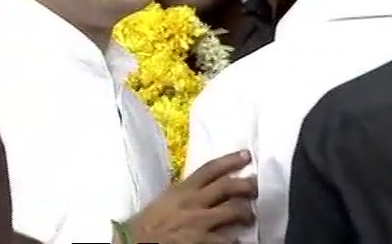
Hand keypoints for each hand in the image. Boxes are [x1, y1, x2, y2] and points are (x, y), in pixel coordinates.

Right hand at [126, 150, 256, 243]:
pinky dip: (236, 240)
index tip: (247, 155)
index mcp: (182, 190)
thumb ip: (183, 194)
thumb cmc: (145, 226)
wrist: (134, 243)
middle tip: (257, 187)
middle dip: (247, 185)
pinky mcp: (201, 242)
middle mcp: (193, 202)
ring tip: (251, 216)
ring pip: (234, 211)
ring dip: (247, 213)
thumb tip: (202, 191)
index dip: (231, 160)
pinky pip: (227, 240)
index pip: (210, 169)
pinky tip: (239, 240)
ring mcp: (199, 223)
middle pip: (228, 187)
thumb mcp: (164, 202)